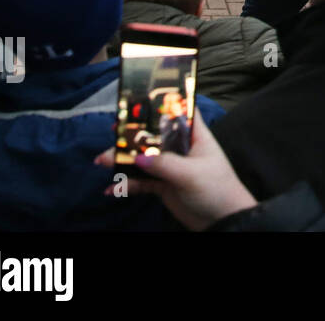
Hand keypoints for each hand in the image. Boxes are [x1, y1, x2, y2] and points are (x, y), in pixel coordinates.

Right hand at [93, 109, 256, 230]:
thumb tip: (137, 156)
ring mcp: (171, 167)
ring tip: (101, 162)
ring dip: (123, 160)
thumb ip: (165, 164)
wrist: (222, 221)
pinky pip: (141, 182)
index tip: (138, 102)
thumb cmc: (216, 190)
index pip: (180, 113)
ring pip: (143, 159)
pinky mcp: (163, 185)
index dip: (162, 105)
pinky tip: (112, 189)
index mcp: (196, 137)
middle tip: (111, 133)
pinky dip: (127, 184)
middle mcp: (182, 148)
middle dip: (132, 135)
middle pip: (154, 136)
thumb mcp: (192, 174)